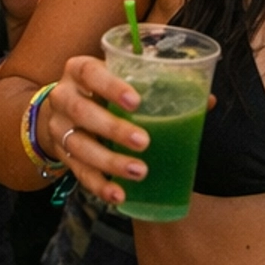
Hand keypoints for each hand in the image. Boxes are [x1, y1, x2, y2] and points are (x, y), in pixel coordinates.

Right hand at [37, 55, 150, 205]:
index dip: (111, 87)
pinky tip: (119, 195)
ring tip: (139, 171)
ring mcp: (59, 127)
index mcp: (78, 70)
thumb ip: (154, 85)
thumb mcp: (118, 78)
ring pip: (79, 146)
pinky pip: (78, 172)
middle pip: (82, 112)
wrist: (62, 110)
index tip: (136, 102)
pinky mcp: (62, 155)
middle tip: (143, 141)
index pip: (90, 73)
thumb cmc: (101, 89)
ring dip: (109, 161)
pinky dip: (99, 185)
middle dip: (113, 129)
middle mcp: (63, 97)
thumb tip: (205, 101)